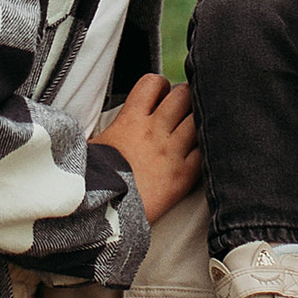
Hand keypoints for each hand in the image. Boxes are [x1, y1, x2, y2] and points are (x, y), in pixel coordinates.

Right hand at [92, 74, 200, 222]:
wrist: (102, 213)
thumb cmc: (92, 181)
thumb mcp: (91, 147)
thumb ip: (103, 131)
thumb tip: (98, 127)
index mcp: (130, 120)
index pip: (152, 83)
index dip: (160, 87)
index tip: (159, 98)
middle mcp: (154, 131)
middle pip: (183, 95)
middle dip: (185, 100)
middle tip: (181, 114)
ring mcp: (171, 152)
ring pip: (199, 119)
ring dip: (198, 122)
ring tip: (192, 133)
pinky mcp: (183, 176)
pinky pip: (205, 152)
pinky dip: (206, 149)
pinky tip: (199, 155)